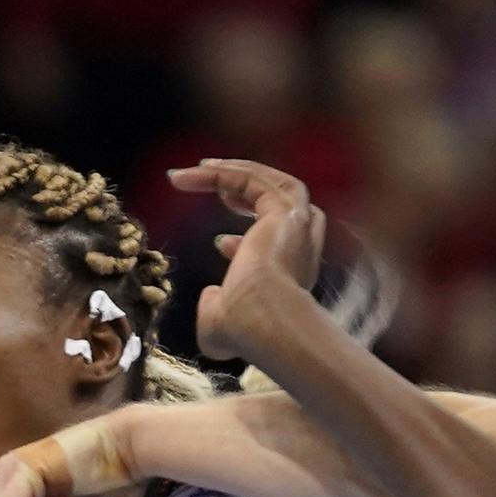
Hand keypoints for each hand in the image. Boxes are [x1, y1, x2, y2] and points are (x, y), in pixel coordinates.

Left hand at [165, 159, 327, 360]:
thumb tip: (210, 296)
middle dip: (254, 191)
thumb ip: (215, 308)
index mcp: (292, 276)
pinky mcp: (282, 210)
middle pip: (287, 204)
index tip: (220, 244)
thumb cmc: (243, 329)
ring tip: (203, 167)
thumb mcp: (219, 324)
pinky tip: (195, 171)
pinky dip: (223, 172)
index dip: (248, 241)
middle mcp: (299, 248)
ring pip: (272, 184)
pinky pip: (252, 178)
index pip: (279, 246)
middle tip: (222, 188)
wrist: (263, 319)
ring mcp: (295, 227)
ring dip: (237, 172)